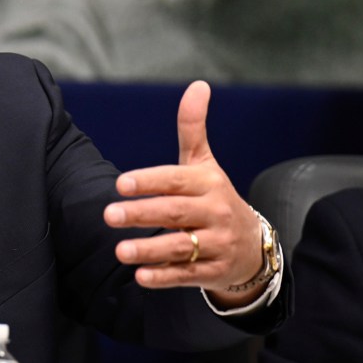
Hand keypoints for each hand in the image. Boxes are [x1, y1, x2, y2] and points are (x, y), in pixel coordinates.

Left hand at [102, 81, 264, 306]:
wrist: (253, 246)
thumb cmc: (214, 198)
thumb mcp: (204, 164)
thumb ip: (193, 128)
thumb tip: (197, 85)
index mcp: (207, 183)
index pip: (176, 180)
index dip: (149, 181)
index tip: (121, 184)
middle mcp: (213, 213)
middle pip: (175, 213)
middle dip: (142, 214)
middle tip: (109, 215)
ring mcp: (216, 244)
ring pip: (181, 248)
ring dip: (150, 250)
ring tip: (120, 251)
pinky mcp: (213, 272)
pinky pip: (187, 275)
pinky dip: (164, 277)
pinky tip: (141, 277)